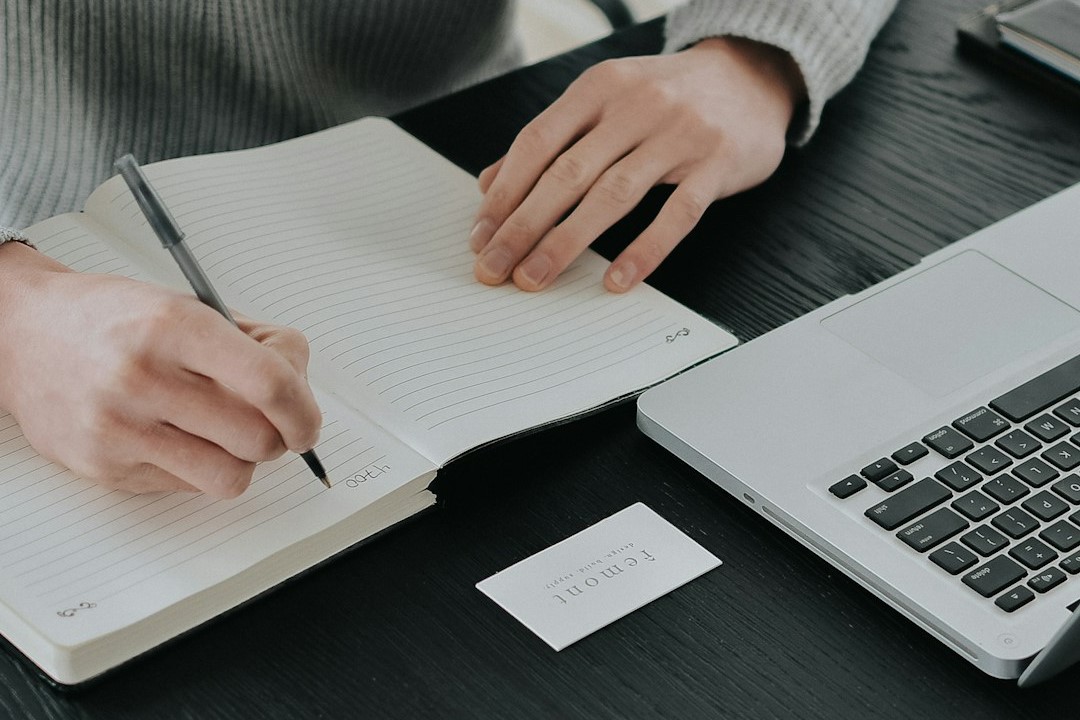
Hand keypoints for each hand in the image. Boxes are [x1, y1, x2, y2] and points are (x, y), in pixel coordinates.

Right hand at [0, 243, 321, 497]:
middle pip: (257, 439)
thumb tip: (301, 392)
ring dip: (243, 461)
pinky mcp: (105, 467)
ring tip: (228, 434)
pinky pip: (188, 488)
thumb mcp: (192, 305)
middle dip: (279, 436)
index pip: (270, 383)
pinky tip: (182, 437)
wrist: (23, 333)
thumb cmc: (117, 318)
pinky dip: (201, 468)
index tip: (307, 420)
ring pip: (229, 477)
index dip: (304, 410)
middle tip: (272, 423)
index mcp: (174, 326)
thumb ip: (256, 345)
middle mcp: (143, 378)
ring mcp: (119, 428)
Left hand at [470, 36, 805, 291]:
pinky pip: (677, 214)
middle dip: (522, 226)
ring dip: (566, 242)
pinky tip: (616, 280)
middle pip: (566, 173)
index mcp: (600, 87)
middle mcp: (636, 105)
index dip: (505, 193)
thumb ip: (551, 139)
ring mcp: (680, 134)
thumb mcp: (605, 101)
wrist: (753, 74)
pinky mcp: (717, 163)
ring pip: (613, 195)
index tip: (480, 235)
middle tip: (494, 267)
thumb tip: (490, 185)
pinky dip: (644, 251)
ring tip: (535, 277)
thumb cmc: (667, 97)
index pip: (537, 142)